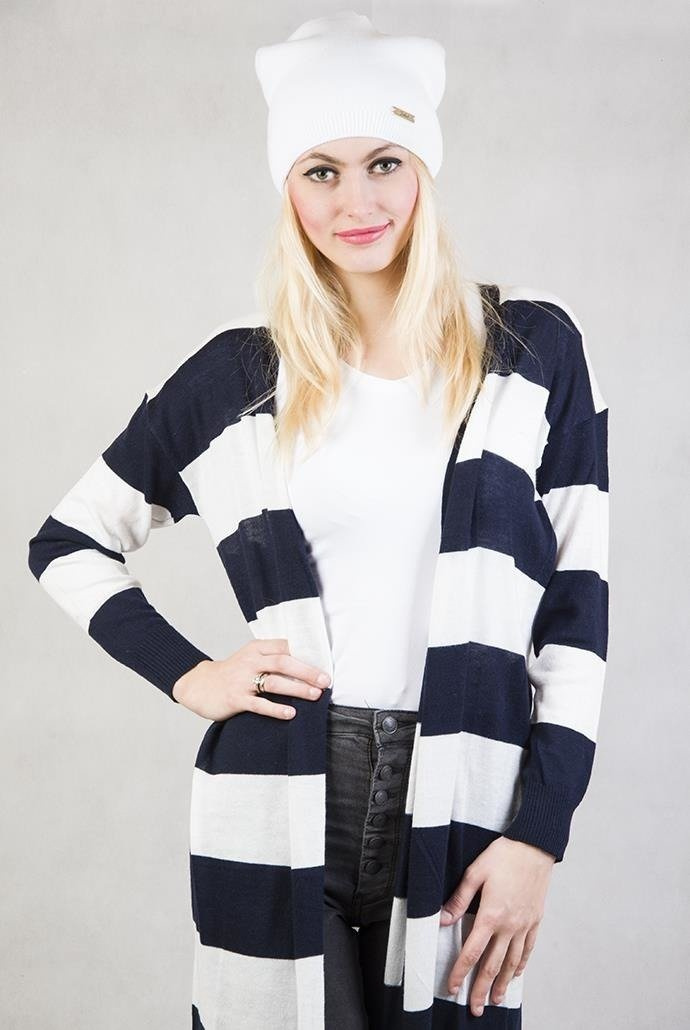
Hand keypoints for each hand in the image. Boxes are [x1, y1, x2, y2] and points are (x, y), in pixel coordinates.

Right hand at [171, 637, 330, 720]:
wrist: (198, 685)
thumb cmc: (232, 672)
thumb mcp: (250, 657)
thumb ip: (273, 657)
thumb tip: (307, 662)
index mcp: (256, 648)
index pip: (285, 646)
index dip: (306, 653)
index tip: (324, 662)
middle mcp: (250, 661)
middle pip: (284, 662)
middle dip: (307, 671)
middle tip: (326, 680)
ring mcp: (242, 680)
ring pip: (275, 682)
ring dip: (297, 688)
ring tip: (315, 695)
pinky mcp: (236, 699)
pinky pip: (259, 704)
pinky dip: (276, 709)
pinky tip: (290, 713)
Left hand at [440, 836, 555, 1015]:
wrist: (534, 845)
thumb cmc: (504, 855)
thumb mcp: (475, 872)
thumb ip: (459, 899)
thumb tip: (442, 920)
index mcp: (491, 915)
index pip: (472, 952)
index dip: (460, 973)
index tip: (452, 988)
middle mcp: (509, 925)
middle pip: (492, 965)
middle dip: (481, 989)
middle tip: (475, 1008)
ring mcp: (524, 924)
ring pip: (512, 962)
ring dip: (502, 983)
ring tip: (494, 999)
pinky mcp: (535, 920)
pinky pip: (528, 949)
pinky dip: (521, 965)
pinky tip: (515, 974)